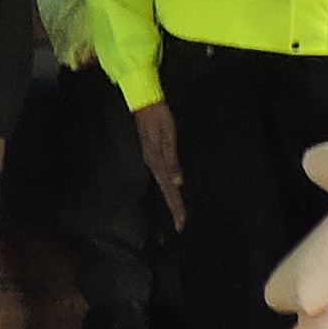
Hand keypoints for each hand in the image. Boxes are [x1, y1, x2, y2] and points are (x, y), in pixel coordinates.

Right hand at [133, 99, 185, 228]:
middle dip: (174, 207)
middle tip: (181, 225)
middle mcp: (154, 163)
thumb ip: (172, 161)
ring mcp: (152, 159)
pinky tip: (170, 188)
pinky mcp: (153, 154)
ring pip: (164, 184)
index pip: (170, 189)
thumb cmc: (158, 118)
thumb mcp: (167, 137)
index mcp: (158, 162)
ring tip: (177, 212)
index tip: (182, 223)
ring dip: (171, 199)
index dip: (176, 206)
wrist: (145, 103)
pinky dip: (168, 186)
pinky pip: (162, 175)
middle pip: (167, 190)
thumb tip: (178, 182)